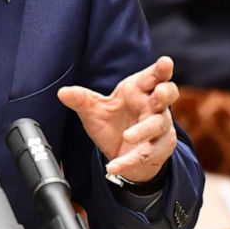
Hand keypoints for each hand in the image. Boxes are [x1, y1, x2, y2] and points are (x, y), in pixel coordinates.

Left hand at [58, 56, 178, 182]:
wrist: (120, 152)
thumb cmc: (113, 123)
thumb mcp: (94, 110)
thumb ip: (80, 100)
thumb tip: (62, 92)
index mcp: (138, 90)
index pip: (153, 76)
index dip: (161, 69)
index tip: (165, 62)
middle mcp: (153, 106)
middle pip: (167, 94)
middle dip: (165, 92)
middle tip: (159, 93)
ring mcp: (159, 127)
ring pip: (157, 124)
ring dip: (143, 130)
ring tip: (127, 136)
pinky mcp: (159, 149)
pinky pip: (147, 154)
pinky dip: (129, 161)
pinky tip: (113, 166)